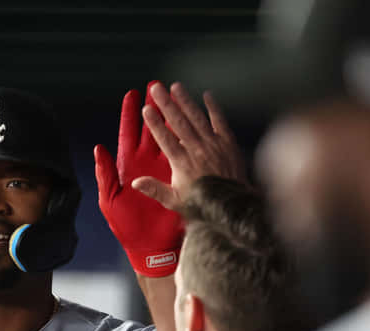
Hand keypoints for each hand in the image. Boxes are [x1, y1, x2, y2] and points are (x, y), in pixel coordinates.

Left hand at [95, 82, 183, 276]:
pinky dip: (194, 136)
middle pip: (151, 128)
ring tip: (177, 93)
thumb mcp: (110, 199)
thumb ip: (105, 174)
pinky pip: (190, 152)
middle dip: (154, 106)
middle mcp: (148, 163)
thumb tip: (99, 148)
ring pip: (172, 135)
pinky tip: (200, 118)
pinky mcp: (182, 177)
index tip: (132, 94)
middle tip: (156, 85)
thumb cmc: (127, 225)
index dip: (131, 114)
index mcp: (129, 164)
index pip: (130, 132)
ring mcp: (166, 168)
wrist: (150, 246)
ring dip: (175, 115)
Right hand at [133, 82, 246, 209]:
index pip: (165, 139)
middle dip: (166, 103)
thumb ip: (155, 190)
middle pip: (179, 122)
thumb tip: (135, 182)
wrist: (234, 206)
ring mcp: (214, 145)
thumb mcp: (175, 202)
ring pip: (197, 118)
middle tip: (156, 87)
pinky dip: (214, 108)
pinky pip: (220, 121)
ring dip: (186, 100)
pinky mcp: (228, 143)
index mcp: (182, 164)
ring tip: (175, 86)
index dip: (155, 123)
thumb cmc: (202, 206)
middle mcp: (198, 150)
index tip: (146, 109)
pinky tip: (207, 95)